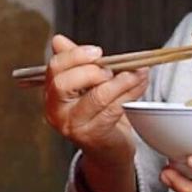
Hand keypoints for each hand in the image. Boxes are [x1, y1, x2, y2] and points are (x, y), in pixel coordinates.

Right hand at [44, 35, 147, 191]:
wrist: (108, 150)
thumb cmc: (96, 115)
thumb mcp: (83, 86)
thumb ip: (74, 63)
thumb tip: (59, 40)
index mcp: (52, 95)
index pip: (55, 69)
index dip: (75, 56)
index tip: (97, 51)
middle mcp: (56, 112)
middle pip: (64, 83)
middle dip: (91, 70)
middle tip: (110, 69)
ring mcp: (73, 126)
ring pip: (96, 96)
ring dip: (122, 80)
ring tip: (137, 72)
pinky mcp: (94, 135)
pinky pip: (114, 109)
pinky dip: (130, 92)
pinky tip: (139, 83)